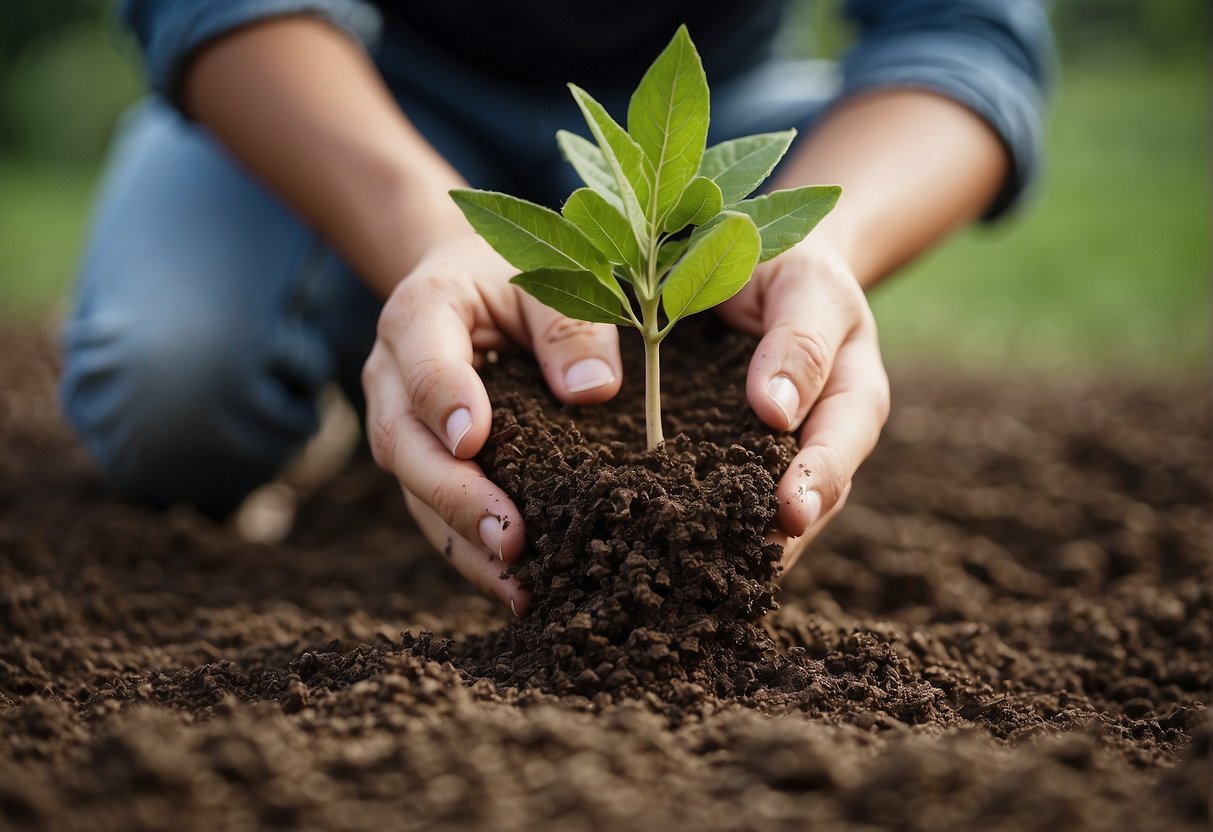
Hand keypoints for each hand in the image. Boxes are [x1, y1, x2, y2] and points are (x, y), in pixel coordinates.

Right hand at [362, 231, 623, 613]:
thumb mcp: (544, 280)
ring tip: (519, 587)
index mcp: (420, 314)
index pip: (423, 361)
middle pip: (406, 445)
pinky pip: (433, 514)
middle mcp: (391, 376)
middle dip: (456, 497)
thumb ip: (568, 325)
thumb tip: (595, 392)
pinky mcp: (418, 464)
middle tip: (509, 538)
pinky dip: (470, 554)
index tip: (476, 441)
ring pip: (414, 493)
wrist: (458, 282)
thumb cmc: (509, 278)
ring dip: (464, 543)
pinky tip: (517, 589)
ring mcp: (398, 426)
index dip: (445, 401)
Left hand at [717, 240, 890, 571]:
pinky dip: (726, 530)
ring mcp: (792, 443)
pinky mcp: (747, 456)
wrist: (766, 257)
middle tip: (755, 568)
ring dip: (756, 544)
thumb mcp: (798, 279)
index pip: (844, 428)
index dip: (820, 472)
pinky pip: (743, 498)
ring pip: (787, 505)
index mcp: (849, 373)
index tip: (790, 509)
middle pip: (822, 486)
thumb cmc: (781, 259)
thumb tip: (775, 412)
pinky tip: (690, 561)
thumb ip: (796, 338)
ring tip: (717, 583)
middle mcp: (828, 421)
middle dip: (789, 529)